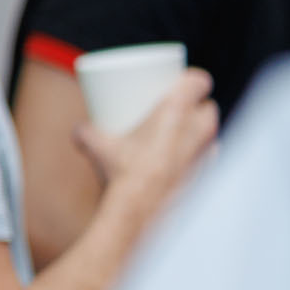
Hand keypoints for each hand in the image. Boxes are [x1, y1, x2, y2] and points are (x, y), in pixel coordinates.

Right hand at [74, 69, 217, 234]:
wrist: (142, 209)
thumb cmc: (124, 171)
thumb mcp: (98, 146)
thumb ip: (87, 133)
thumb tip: (80, 131)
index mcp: (179, 108)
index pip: (200, 81)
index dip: (192, 80)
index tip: (179, 84)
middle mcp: (200, 127)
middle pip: (208, 108)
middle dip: (195, 108)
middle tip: (173, 112)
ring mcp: (208, 152)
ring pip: (210, 134)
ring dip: (198, 133)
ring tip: (178, 137)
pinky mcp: (208, 175)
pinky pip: (208, 159)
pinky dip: (198, 158)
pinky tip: (183, 163)